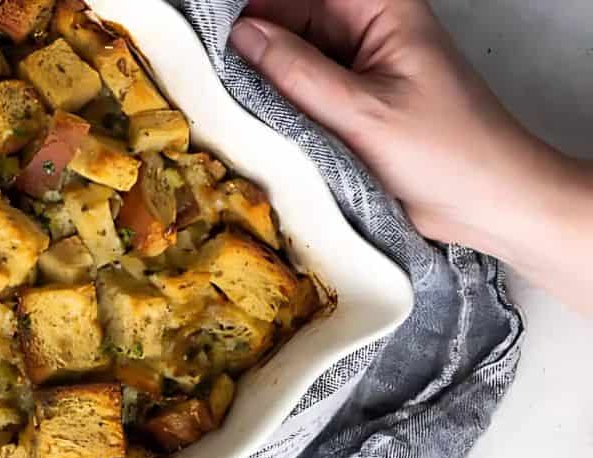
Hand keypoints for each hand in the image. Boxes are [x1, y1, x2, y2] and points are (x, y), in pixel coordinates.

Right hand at [229, 0, 592, 312]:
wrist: (489, 204)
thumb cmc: (447, 152)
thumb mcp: (361, 110)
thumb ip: (295, 71)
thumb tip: (239, 37)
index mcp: (380, 9)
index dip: (253, 7)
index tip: (208, 31)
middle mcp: (366, 31)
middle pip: (289, 19)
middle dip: (249, 43)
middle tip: (203, 74)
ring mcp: (355, 69)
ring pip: (288, 58)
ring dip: (258, 79)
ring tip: (218, 100)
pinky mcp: (348, 106)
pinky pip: (299, 93)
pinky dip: (275, 105)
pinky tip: (246, 119)